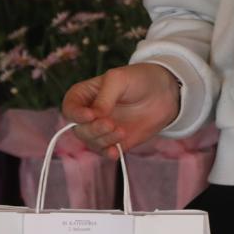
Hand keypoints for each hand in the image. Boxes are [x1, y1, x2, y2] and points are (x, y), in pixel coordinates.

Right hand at [61, 63, 182, 160]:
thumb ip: (104, 97)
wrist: (164, 93)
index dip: (76, 114)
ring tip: (122, 131)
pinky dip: (108, 154)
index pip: (69, 108)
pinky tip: (116, 152)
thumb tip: (95, 116)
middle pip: (79, 129)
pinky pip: (105, 152)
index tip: (91, 115)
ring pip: (92, 142)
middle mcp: (90, 114)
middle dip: (94, 129)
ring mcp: (102, 129)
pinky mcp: (115, 142)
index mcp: (85, 95)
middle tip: (111, 124)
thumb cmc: (139, 80)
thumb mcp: (119, 79)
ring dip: (104, 140)